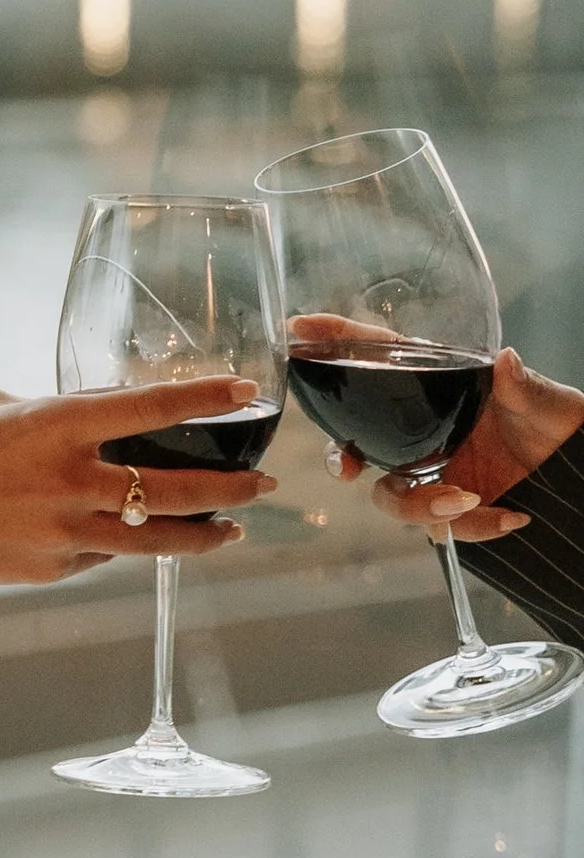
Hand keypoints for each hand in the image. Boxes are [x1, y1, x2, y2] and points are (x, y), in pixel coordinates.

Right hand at [0, 380, 272, 591]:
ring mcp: (64, 533)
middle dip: (231, 486)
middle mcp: (70, 481)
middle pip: (176, 488)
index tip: (247, 390)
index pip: (150, 408)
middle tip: (265, 481)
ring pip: (157, 541)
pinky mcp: (52, 570)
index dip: (205, 398)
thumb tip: (84, 419)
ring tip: (232, 529)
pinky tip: (131, 538)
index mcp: (54, 426)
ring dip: (204, 534)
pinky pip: (103, 556)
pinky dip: (122, 545)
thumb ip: (47, 414)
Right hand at [353, 344, 583, 543]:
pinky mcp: (454, 507)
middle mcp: (426, 428)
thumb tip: (507, 361)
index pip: (380, 356)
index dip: (336, 340)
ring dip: (422, 506)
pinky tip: (509, 517)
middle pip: (358, 440)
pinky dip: (471, 528)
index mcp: (440, 387)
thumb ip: (525, 387)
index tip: (300, 329)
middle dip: (339, 458)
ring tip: (470, 503)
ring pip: (392, 495)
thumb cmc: (565, 427)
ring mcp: (434, 469)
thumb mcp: (548, 403)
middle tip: (346, 468)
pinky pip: (439, 527)